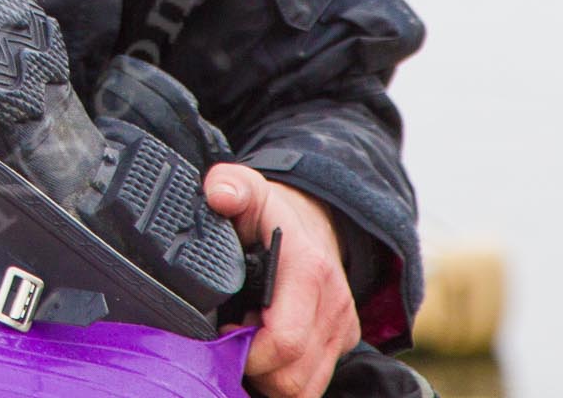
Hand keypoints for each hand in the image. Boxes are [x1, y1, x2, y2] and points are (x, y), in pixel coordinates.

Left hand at [203, 163, 359, 397]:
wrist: (315, 217)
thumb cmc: (273, 211)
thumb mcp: (248, 188)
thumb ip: (230, 185)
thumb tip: (220, 195)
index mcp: (308, 272)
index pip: (283, 343)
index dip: (245, 352)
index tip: (222, 334)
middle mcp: (333, 305)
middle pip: (293, 378)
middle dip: (253, 371)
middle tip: (229, 342)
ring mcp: (342, 328)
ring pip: (306, 389)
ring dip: (269, 379)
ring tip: (245, 345)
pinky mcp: (342, 341)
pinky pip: (313, 383)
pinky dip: (284, 379)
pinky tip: (263, 351)